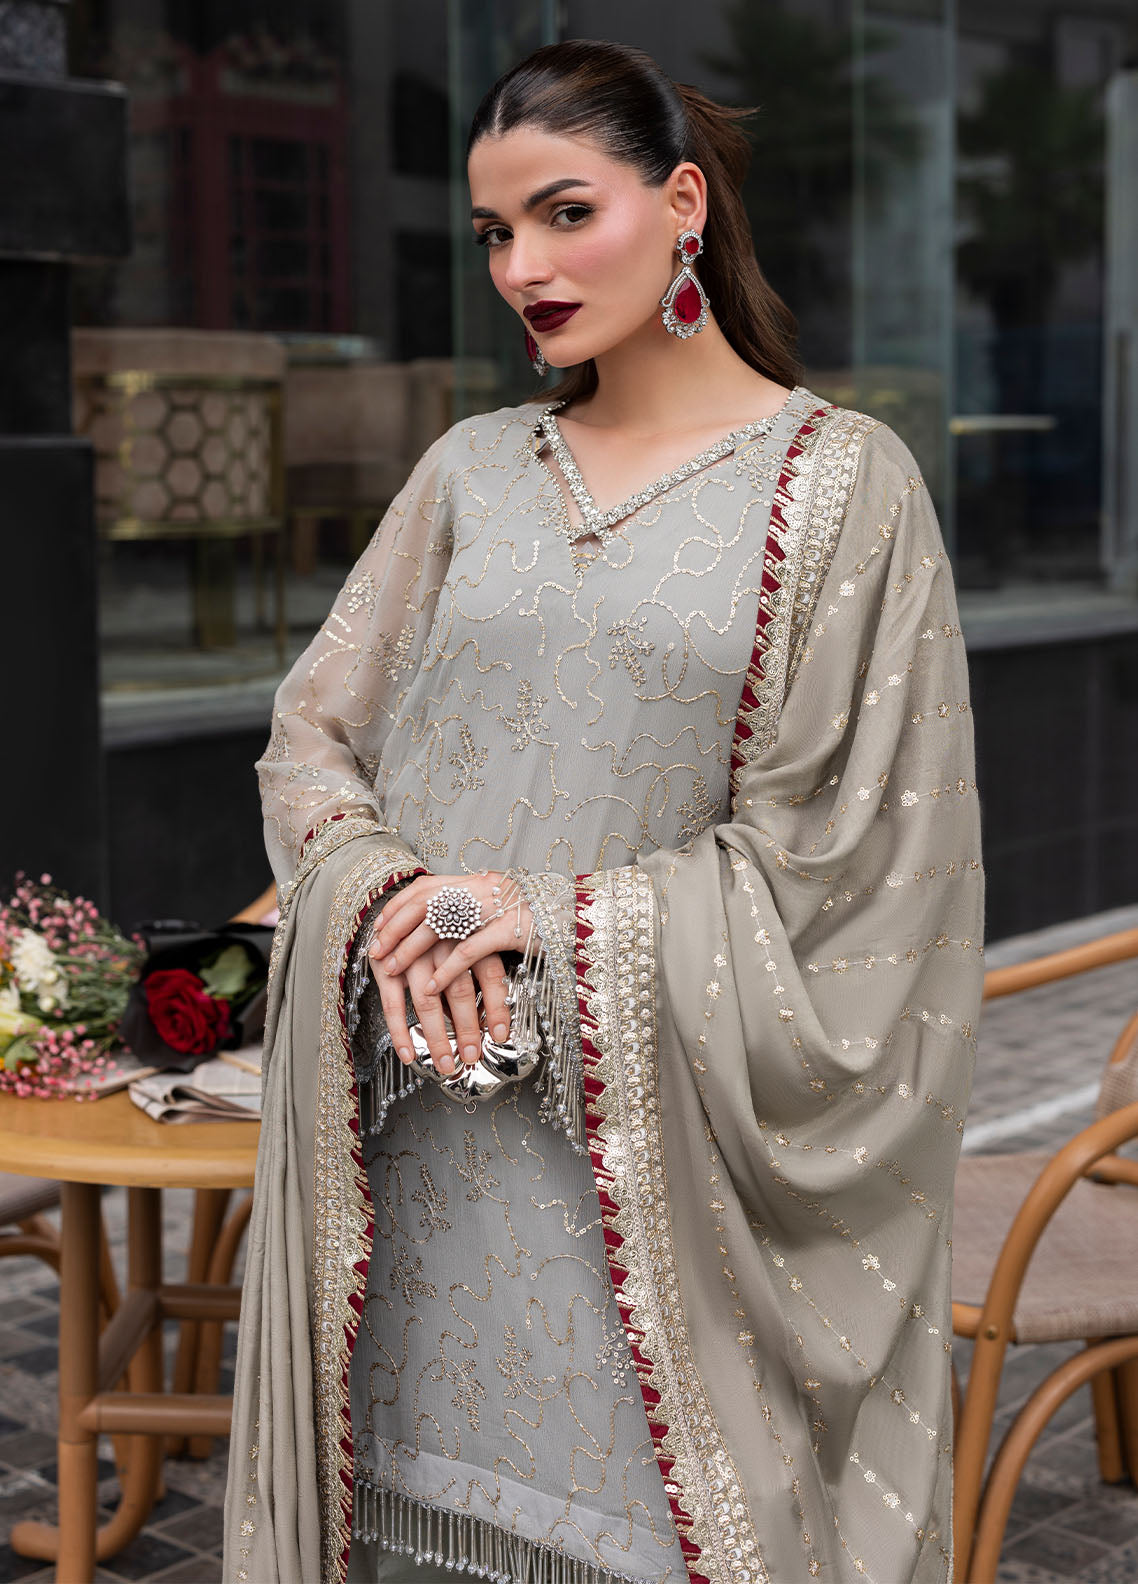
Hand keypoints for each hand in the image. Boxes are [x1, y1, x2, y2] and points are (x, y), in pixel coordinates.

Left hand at [367, 869, 533, 1031]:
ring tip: (393, 970)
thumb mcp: (501, 910)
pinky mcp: (512, 929)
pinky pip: (470, 950)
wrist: (581, 919)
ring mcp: (498, 906)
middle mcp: (484, 888)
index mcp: (478, 881)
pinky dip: (446, 971)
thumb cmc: (540, 921)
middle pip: (425, 902)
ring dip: (411, 949)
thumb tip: (440, 928)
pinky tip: (431, 987)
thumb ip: (473, 913)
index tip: (378, 928)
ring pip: (441, 925)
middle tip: (376, 951)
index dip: (398, 907)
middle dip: (395, 928)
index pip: (426, 886)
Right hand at [369, 939, 508, 1075]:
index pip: (490, 973)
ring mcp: (410, 955)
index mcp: (468, 934)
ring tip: (446, 1064)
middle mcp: (441, 943)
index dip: (498, 1006)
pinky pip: (393, 1004)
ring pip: (427, 1001)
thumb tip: (497, 1007)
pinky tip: (409, 1054)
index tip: (502, 1036)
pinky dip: (400, 1032)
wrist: (395, 909)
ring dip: (437, 1037)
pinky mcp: (385, 967)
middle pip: (460, 991)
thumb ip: (481, 964)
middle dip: (468, 1029)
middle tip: (473, 1056)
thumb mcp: (466, 935)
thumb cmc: (439, 929)